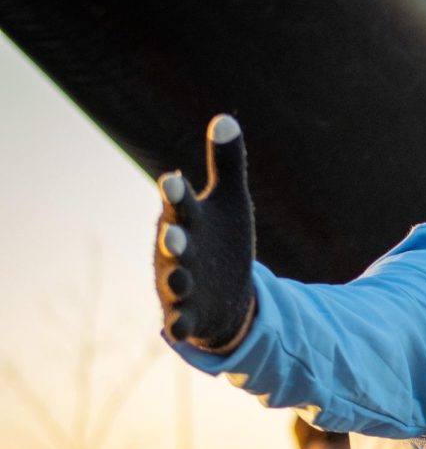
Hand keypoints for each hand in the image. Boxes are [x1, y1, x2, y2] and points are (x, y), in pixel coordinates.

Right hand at [154, 115, 255, 351]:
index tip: (174, 180)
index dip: (176, 193)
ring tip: (181, 277)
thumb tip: (227, 118)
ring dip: (177, 278)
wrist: (223, 291)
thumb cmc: (220, 239)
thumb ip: (227, 164)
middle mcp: (179, 250)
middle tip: (172, 231)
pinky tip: (180, 330)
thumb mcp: (230, 202)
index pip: (180, 202)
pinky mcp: (188, 314)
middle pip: (172, 241)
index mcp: (188, 219)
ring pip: (175, 280)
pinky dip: (180, 324)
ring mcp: (181, 283)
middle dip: (172, 237)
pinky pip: (180, 320)